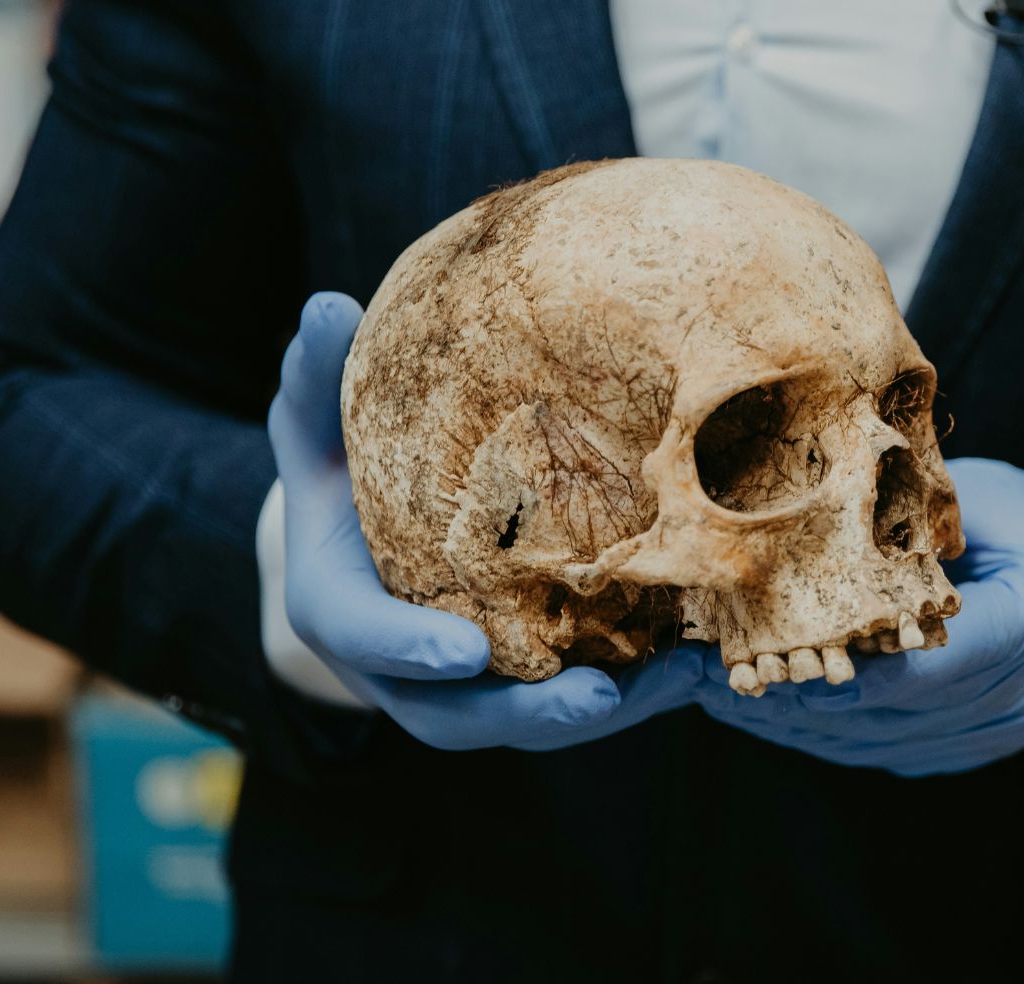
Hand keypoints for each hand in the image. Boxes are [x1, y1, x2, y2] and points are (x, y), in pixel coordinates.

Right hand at [266, 292, 700, 750]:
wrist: (361, 538)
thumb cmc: (343, 471)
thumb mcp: (320, 422)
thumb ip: (318, 376)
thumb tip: (326, 304)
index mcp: (342, 608)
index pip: (369, 638)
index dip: (409, 650)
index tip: (463, 652)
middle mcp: (404, 670)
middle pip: (461, 715)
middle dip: (531, 712)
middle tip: (597, 698)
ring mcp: (467, 688)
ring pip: (534, 720)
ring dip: (612, 707)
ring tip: (682, 678)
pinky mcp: (525, 685)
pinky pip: (582, 700)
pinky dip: (643, 688)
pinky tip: (705, 660)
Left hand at [691, 457, 1023, 775]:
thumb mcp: (995, 500)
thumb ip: (918, 518)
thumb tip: (810, 511)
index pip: (932, 664)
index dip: (842, 666)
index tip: (761, 648)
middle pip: (889, 715)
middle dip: (787, 696)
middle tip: (703, 672)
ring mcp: (995, 736)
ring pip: (872, 744)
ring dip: (785, 722)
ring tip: (708, 689)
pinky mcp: (963, 753)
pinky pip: (876, 752)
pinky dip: (813, 731)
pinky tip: (757, 707)